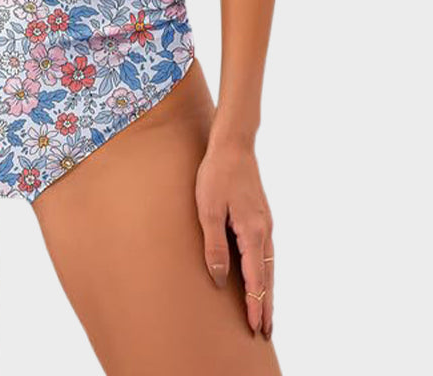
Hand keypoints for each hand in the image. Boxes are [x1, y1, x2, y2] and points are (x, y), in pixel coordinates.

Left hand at [195, 139, 273, 338]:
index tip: (255, 329)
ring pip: (270, 266)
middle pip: (268, 278)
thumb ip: (214, 245)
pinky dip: (266, 273)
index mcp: (254, 232)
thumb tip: (219, 280)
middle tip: (266, 333)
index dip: (254, 306)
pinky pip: (266, 253)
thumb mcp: (208, 210)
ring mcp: (266, 224)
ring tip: (265, 313)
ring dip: (268, 291)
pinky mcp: (261, 217)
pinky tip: (260, 278)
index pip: (256, 279)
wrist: (233, 145)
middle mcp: (265, 231)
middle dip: (266, 306)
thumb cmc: (216, 175)